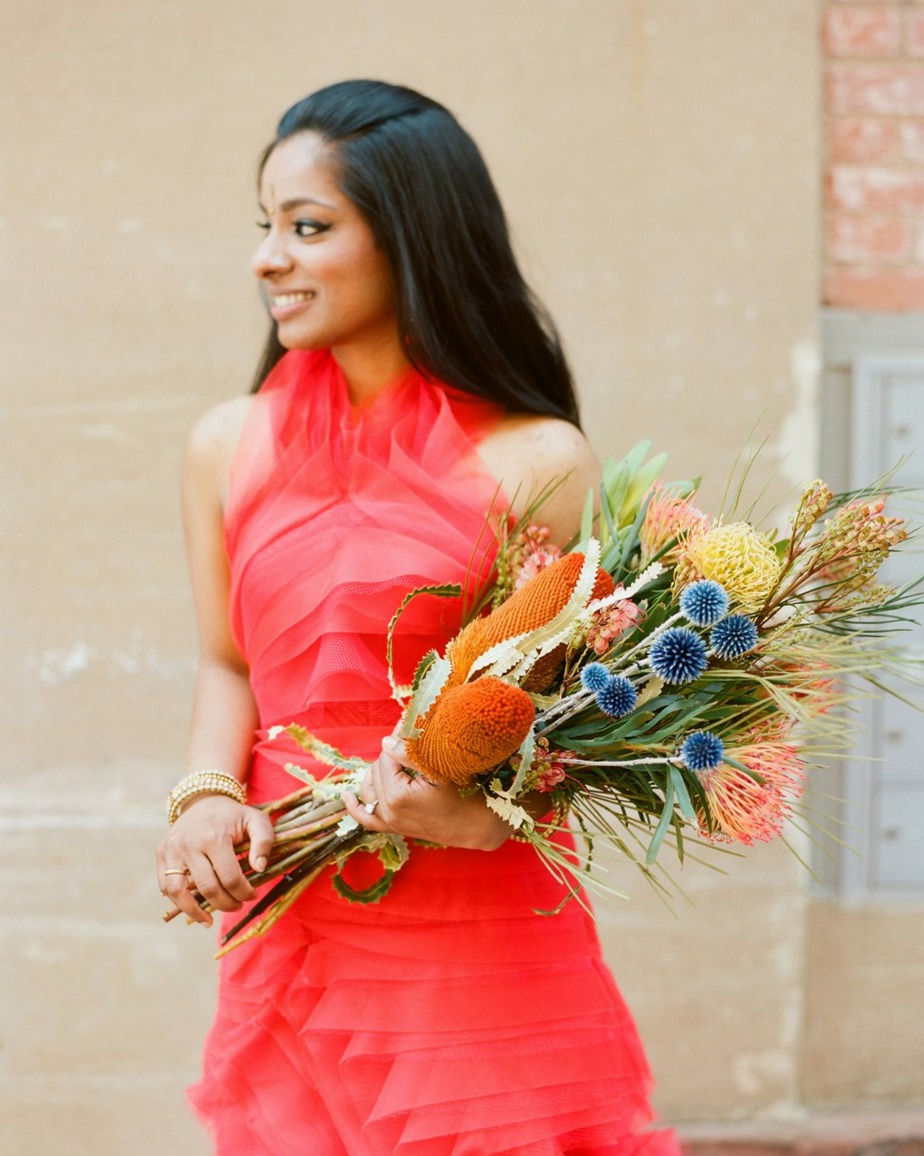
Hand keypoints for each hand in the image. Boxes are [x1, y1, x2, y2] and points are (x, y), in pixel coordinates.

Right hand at [155, 794, 274, 926]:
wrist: (204, 799)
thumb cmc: (233, 815)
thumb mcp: (256, 820)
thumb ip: (264, 841)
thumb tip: (260, 868)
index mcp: (214, 837)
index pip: (230, 878)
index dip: (243, 892)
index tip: (252, 895)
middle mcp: (190, 844)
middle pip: (208, 888)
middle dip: (226, 903)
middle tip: (237, 906)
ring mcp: (172, 849)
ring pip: (178, 892)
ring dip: (194, 911)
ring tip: (208, 920)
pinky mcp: (161, 853)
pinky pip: (165, 885)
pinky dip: (177, 900)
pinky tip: (192, 907)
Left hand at [342, 735, 511, 850]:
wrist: (476, 825)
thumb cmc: (464, 795)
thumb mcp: (439, 770)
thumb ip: (409, 754)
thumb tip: (386, 741)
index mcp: (397, 795)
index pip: (387, 756)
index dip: (397, 738)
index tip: (408, 724)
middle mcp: (388, 810)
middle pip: (377, 769)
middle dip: (390, 753)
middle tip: (407, 739)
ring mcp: (390, 821)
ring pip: (370, 788)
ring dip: (377, 771)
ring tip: (393, 757)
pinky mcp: (394, 828)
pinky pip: (367, 818)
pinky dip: (355, 807)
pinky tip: (346, 796)